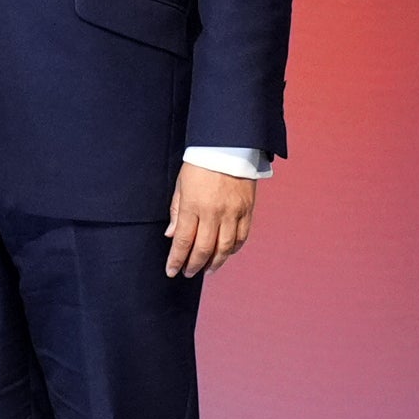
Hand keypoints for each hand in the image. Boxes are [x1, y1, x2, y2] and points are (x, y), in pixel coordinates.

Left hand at [164, 162, 257, 277]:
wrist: (229, 145)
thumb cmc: (201, 162)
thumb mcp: (181, 184)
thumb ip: (177, 211)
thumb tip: (171, 235)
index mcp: (193, 205)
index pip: (183, 241)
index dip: (176, 259)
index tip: (171, 271)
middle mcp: (213, 212)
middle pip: (204, 249)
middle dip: (194, 265)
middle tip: (188, 273)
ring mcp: (232, 212)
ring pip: (225, 247)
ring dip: (215, 262)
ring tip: (208, 270)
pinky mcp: (247, 210)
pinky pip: (242, 236)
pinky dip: (234, 249)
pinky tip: (226, 254)